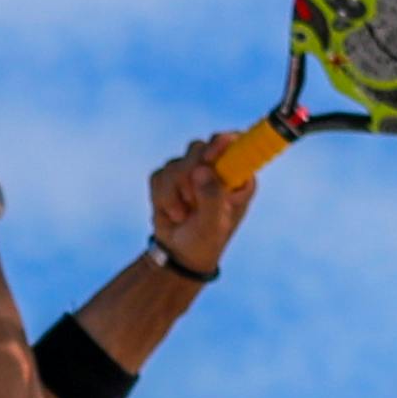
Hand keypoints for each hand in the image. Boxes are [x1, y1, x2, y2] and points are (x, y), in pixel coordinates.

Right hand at [151, 137, 254, 277]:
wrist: (180, 254)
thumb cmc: (206, 241)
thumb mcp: (214, 225)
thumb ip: (212, 197)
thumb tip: (202, 169)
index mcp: (237, 176)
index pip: (236, 144)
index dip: (221, 143)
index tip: (209, 157)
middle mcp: (216, 169)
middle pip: (199, 149)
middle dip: (188, 177)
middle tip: (191, 201)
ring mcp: (192, 171)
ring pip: (175, 164)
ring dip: (173, 194)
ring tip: (182, 215)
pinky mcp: (170, 177)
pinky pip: (159, 175)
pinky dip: (161, 197)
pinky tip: (171, 212)